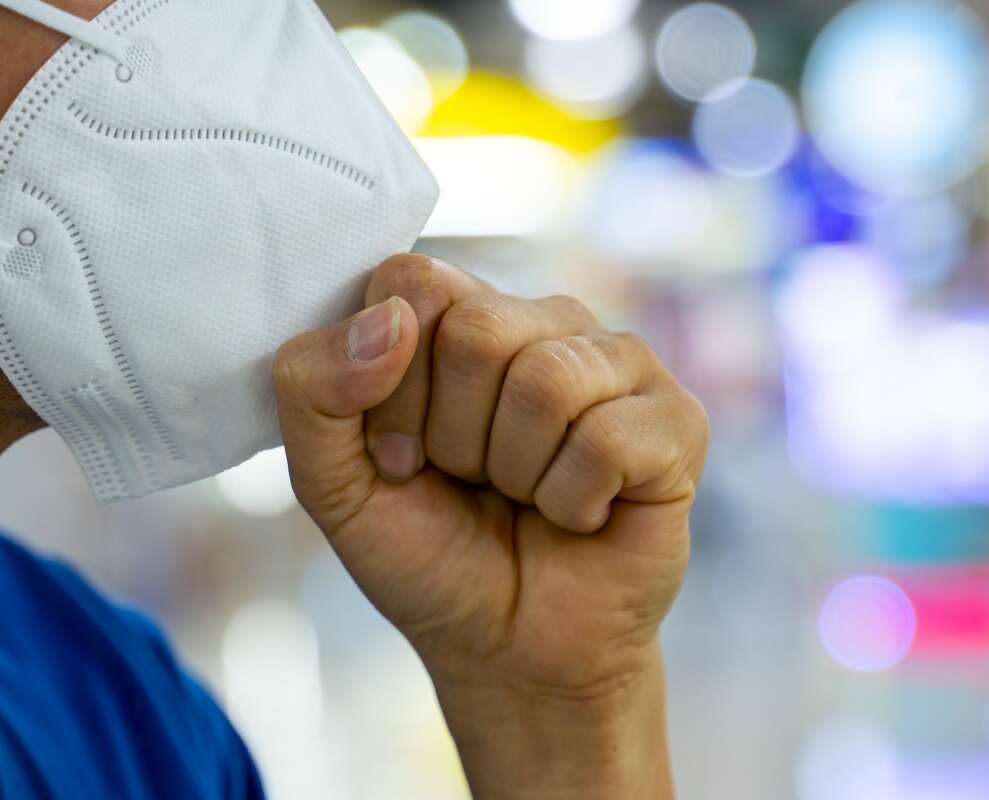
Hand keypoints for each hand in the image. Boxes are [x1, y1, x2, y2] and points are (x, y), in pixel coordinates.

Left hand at [273, 255, 708, 798]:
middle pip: (477, 329)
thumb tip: (392, 320)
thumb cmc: (429, 554)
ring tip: (527, 496)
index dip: (393, 384)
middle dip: (455, 437)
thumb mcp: (333, 482)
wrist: (510, 649)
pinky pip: (608, 438)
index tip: (399, 452)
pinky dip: (574, 504)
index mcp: (461, 315)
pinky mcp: (676, 419)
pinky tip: (582, 515)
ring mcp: (618, 363)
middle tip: (472, 480)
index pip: (413, 281)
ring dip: (516, 474)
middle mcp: (544, 320)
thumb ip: (312, 388)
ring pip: (546, 381)